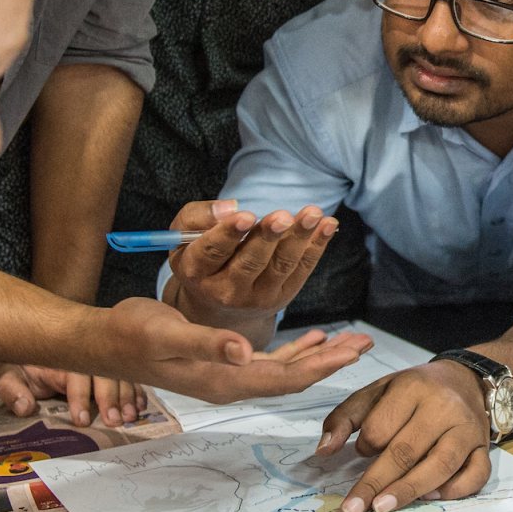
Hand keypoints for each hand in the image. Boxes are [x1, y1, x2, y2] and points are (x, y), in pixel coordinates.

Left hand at [0, 366, 151, 427]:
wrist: (32, 342)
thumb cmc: (21, 367)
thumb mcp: (8, 376)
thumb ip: (12, 391)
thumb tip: (25, 407)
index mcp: (59, 359)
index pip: (74, 375)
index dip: (80, 397)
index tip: (81, 420)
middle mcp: (84, 356)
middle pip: (104, 372)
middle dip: (110, 397)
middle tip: (114, 421)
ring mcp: (99, 359)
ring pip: (120, 373)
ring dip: (128, 395)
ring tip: (131, 416)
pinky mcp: (110, 365)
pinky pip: (128, 375)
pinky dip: (136, 390)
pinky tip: (141, 406)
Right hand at [88, 298, 373, 404]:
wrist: (104, 340)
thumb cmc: (132, 334)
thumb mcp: (169, 334)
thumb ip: (209, 344)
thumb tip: (246, 353)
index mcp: (223, 380)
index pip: (284, 378)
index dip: (321, 366)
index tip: (352, 352)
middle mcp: (230, 382)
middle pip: (292, 377)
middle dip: (331, 361)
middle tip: (366, 342)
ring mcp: (227, 374)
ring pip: (285, 369)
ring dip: (319, 355)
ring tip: (351, 340)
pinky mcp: (222, 362)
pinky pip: (269, 361)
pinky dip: (294, 350)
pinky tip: (313, 338)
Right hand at [164, 199, 337, 331]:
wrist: (217, 303)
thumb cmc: (201, 256)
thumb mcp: (184, 235)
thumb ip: (197, 217)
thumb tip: (230, 208)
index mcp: (196, 272)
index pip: (212, 252)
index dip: (229, 234)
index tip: (246, 216)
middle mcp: (226, 291)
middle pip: (250, 262)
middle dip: (268, 238)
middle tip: (282, 216)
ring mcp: (257, 297)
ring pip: (280, 265)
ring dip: (299, 238)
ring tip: (312, 214)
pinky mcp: (282, 295)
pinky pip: (302, 269)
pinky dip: (317, 246)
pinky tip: (328, 225)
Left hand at [318, 362, 493, 511]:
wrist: (465, 379)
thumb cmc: (416, 389)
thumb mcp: (377, 390)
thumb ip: (346, 417)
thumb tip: (324, 450)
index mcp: (412, 387)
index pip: (381, 426)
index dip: (365, 446)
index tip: (361, 453)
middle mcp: (443, 406)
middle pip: (407, 450)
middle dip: (376, 482)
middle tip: (354, 507)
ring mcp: (467, 427)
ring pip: (441, 464)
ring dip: (410, 490)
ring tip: (383, 507)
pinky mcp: (483, 445)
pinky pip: (475, 474)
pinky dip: (455, 489)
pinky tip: (431, 496)